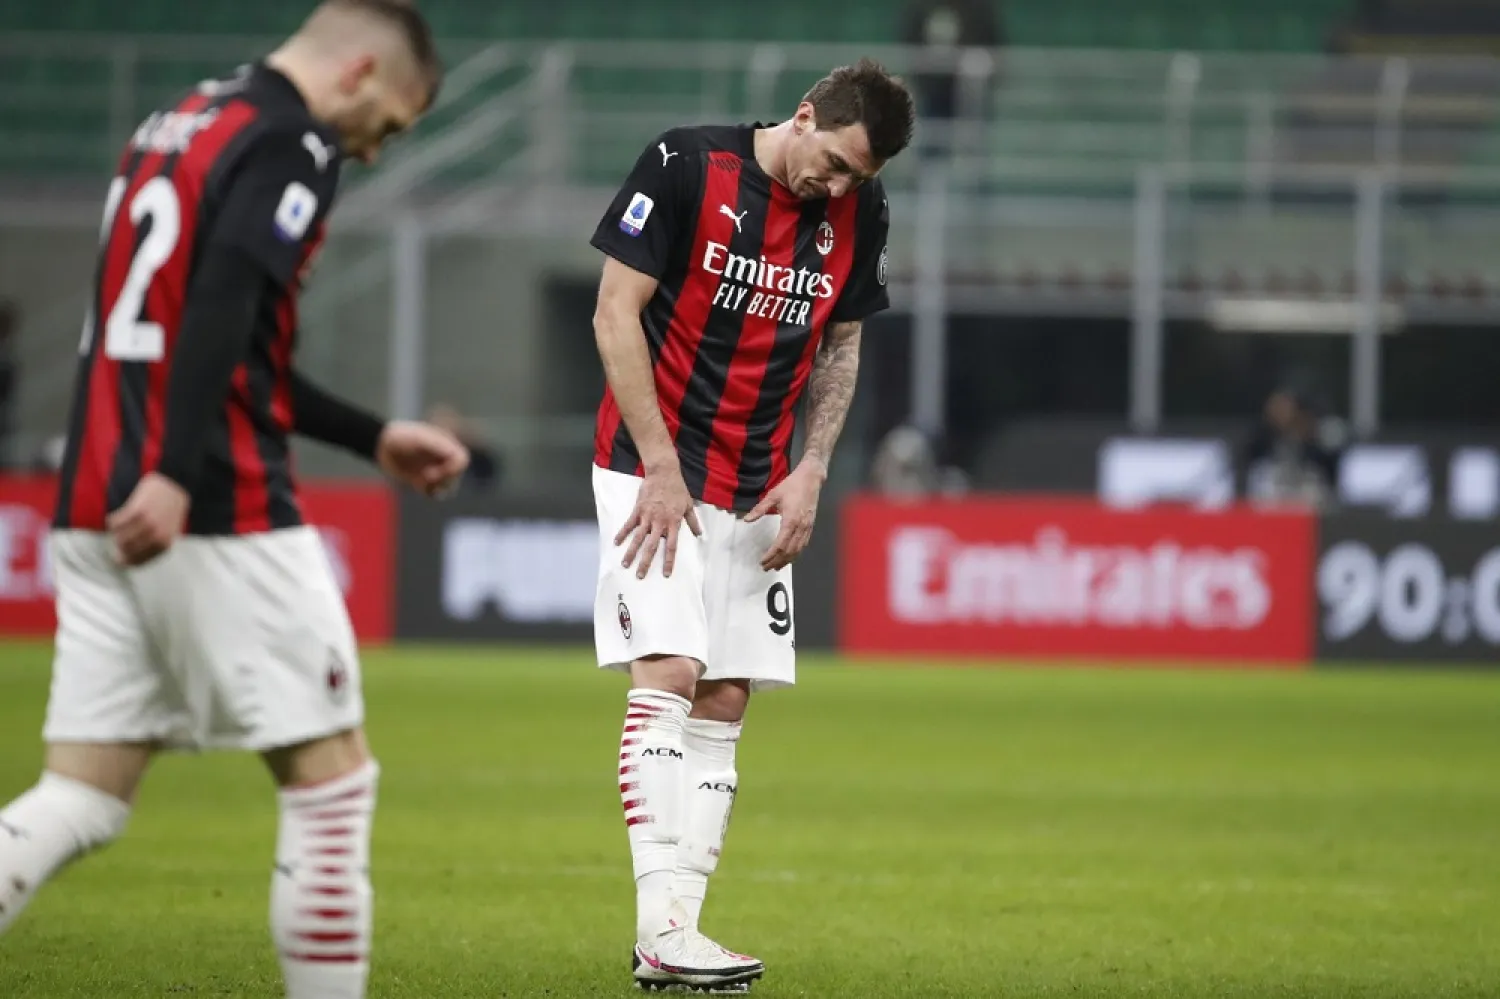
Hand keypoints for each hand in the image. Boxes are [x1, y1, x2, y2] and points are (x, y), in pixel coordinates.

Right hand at [107, 473, 189, 566]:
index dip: (126, 562)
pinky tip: (114, 518)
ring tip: (116, 529)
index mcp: (165, 544)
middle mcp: (156, 536)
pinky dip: (112, 522)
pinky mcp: (137, 511)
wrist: (174, 486)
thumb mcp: (169, 531)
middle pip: (127, 550)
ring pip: (120, 538)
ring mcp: (147, 524)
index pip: (139, 561)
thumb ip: (155, 545)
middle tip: (116, 542)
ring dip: (115, 535)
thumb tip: (132, 558)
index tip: (119, 559)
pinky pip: (116, 523)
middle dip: (119, 548)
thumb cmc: (169, 510)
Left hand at [376, 421, 469, 497]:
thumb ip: (440, 446)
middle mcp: (444, 458)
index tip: (434, 471)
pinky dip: (430, 492)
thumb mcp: (420, 439)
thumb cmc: (401, 437)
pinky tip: (418, 485)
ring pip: (449, 485)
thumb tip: (456, 460)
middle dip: (443, 478)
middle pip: (457, 475)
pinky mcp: (425, 480)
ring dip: (436, 486)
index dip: (453, 470)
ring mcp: (436, 469)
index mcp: (447, 445)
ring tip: (420, 480)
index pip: (462, 460)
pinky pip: (436, 493)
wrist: (382, 444)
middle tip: (425, 475)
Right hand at [615, 461, 702, 579]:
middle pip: (652, 547)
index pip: (672, 546)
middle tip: (640, 576)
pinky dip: (622, 534)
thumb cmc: (678, 489)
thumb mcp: (689, 505)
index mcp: (673, 523)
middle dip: (645, 563)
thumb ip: (693, 521)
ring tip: (625, 565)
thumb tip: (700, 534)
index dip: (669, 561)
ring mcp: (647, 516)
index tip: (666, 574)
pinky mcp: (638, 510)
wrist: (664, 473)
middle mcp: (659, 522)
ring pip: (638, 538)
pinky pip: (629, 524)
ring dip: (631, 553)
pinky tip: (616, 543)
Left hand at [744, 460, 824, 570]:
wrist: (811, 479)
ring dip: (787, 560)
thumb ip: (759, 509)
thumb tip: (746, 520)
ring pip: (797, 550)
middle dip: (777, 561)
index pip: (780, 544)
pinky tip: (790, 557)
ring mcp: (807, 528)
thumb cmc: (791, 486)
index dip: (771, 555)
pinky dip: (796, 553)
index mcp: (790, 521)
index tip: (762, 561)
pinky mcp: (810, 526)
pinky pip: (803, 544)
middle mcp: (800, 527)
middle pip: (789, 551)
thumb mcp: (773, 495)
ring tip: (776, 567)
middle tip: (766, 568)